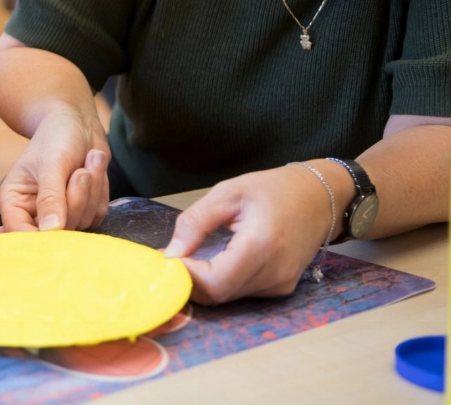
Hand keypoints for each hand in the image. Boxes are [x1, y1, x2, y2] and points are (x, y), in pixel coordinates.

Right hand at [0, 109, 108, 231]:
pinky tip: (93, 168)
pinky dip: (100, 191)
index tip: (61, 227)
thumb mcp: (52, 164)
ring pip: (82, 222)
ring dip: (92, 190)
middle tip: (80, 171)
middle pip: (58, 231)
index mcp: (13, 201)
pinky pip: (97, 215)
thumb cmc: (57, 136)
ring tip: (88, 161)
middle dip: (76, 200)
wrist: (79, 122)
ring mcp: (60, 214)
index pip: (19, 234)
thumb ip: (50, 198)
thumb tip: (51, 231)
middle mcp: (33, 213)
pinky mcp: (81, 211)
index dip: (41, 237)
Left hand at [163, 165, 335, 303]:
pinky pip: (242, 293)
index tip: (168, 257)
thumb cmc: (274, 190)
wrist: (320, 198)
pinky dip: (222, 281)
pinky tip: (213, 261)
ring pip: (229, 297)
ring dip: (204, 282)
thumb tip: (171, 253)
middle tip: (172, 257)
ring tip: (190, 256)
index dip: (186, 276)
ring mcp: (281, 284)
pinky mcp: (282, 288)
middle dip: (190, 280)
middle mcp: (275, 273)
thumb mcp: (227, 194)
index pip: (215, 283)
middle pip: (220, 294)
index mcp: (262, 245)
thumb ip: (195, 223)